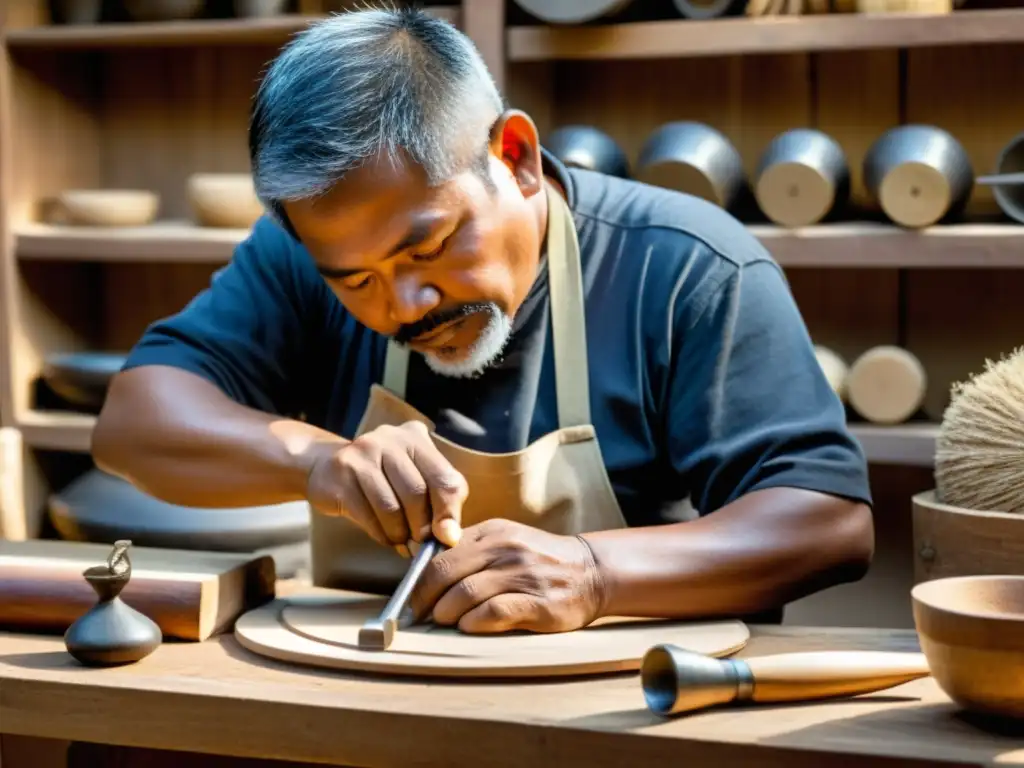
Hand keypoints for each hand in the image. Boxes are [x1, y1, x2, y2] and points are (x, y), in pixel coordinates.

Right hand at [305, 421, 466, 550]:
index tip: (447, 538)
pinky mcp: (342, 473)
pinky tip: (383, 536)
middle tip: (419, 544)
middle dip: (421, 527)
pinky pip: (367, 515)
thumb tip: (448, 537)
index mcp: (416, 438)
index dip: (449, 512)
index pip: (445, 477)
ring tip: (400, 541)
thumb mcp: (413, 480)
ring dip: (399, 533)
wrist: (325, 467)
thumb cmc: (381, 479)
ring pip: (391, 507)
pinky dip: (380, 534)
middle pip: (417, 492)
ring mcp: (363, 453)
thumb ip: (436, 503)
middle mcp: (390, 438)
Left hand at [409, 519, 605, 633]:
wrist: (591, 571)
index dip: (419, 577)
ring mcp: (520, 574)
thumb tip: (425, 567)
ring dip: (446, 613)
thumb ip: (471, 549)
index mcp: (492, 532)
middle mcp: (504, 548)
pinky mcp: (536, 602)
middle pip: (444, 572)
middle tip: (419, 615)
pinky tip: (469, 627)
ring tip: (444, 622)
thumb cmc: (540, 560)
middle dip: (424, 598)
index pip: (440, 551)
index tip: (412, 596)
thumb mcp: (506, 541)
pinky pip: (492, 613)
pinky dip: (473, 623)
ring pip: (464, 594)